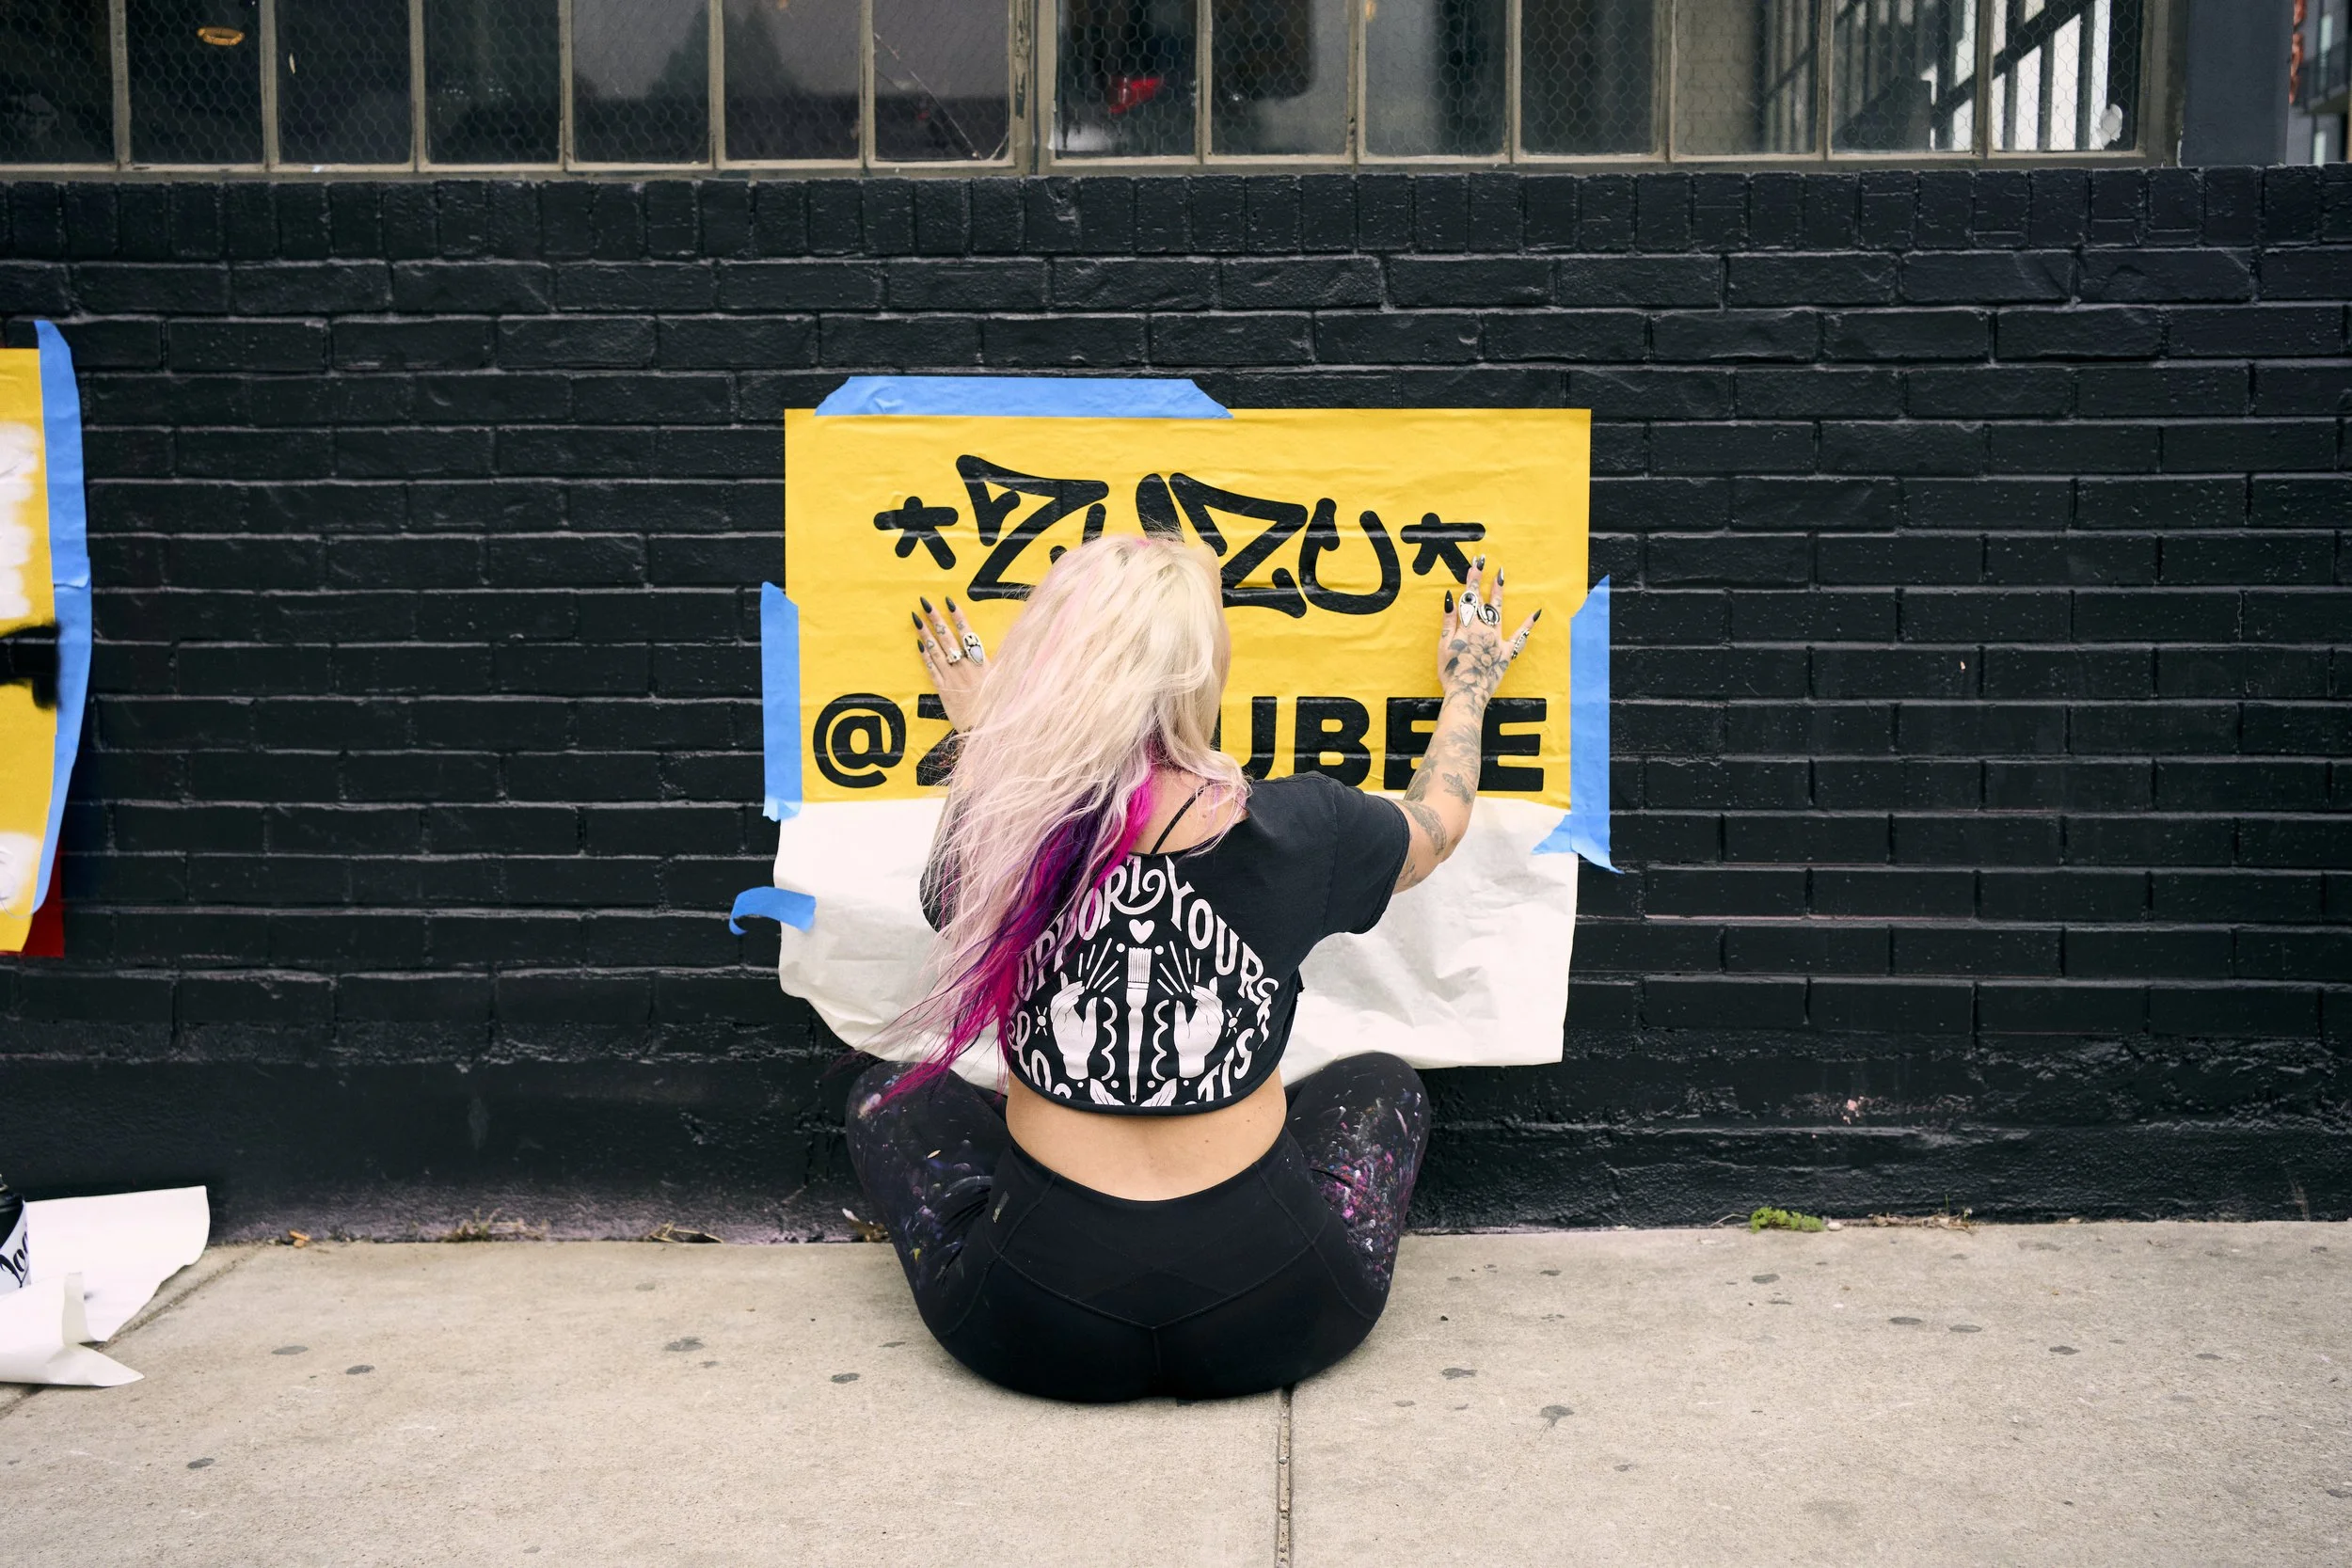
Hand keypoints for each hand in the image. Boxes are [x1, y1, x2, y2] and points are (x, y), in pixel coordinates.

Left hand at [914, 595, 986, 730]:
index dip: (958, 617)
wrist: (985, 729)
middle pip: (948, 637)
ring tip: (916, 618)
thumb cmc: (996, 706)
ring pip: (936, 651)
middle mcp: (965, 667)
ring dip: (925, 633)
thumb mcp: (1003, 681)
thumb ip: (997, 663)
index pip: (968, 633)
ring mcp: (952, 678)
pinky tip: (918, 644)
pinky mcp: (943, 690)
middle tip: (925, 602)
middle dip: (935, 619)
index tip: (949, 601)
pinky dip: (925, 656)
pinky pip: (931, 669)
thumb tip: (999, 646)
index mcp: (981, 662)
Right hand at [1437, 556, 1538, 703]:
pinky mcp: (1506, 654)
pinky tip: (1536, 612)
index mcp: (1467, 627)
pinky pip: (1519, 638)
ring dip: (1499, 594)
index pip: (1469, 597)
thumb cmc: (1451, 673)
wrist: (1467, 694)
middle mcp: (1484, 630)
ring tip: (1500, 577)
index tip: (1475, 563)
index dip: (1472, 579)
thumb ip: (1449, 622)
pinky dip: (1527, 625)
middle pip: (1483, 601)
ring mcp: (1496, 641)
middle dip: (1483, 580)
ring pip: (1498, 612)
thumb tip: (1451, 598)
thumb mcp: (1444, 646)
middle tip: (1485, 561)